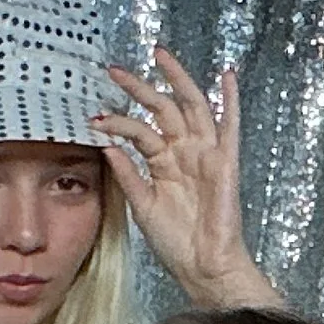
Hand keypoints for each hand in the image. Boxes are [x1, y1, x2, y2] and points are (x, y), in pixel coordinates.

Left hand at [94, 50, 279, 309]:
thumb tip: (107, 145)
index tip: (93, 113)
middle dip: (140, 88)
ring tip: (159, 56)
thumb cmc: (176, 243)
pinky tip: (226, 75)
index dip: (117, 119)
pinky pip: (229, 127)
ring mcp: (205, 155)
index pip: (139, 130)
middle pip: (162, 109)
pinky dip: (230, 100)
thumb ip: (128, 174)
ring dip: (177, 80)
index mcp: (164, 163)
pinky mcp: (225, 163)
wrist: (202, 267)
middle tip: (114, 70)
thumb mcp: (142, 205)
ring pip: (191, 107)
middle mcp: (184, 153)